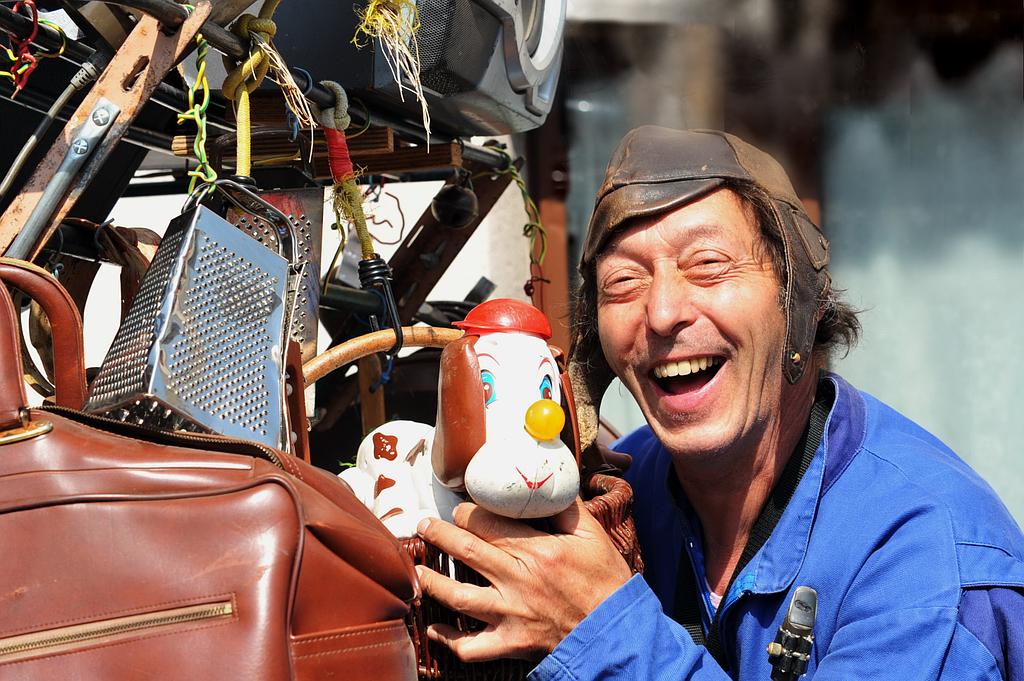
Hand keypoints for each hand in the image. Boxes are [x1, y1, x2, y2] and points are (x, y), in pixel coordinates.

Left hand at [415, 497, 632, 662]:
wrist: (617, 632)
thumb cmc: (606, 582)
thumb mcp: (592, 536)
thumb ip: (567, 507)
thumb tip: (548, 483)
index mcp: (538, 551)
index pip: (488, 524)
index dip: (467, 513)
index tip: (459, 508)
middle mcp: (519, 580)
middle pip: (466, 552)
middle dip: (439, 535)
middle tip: (424, 525)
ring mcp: (512, 614)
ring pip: (459, 597)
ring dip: (432, 582)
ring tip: (418, 570)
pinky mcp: (511, 643)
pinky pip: (471, 646)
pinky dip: (448, 640)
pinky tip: (434, 628)